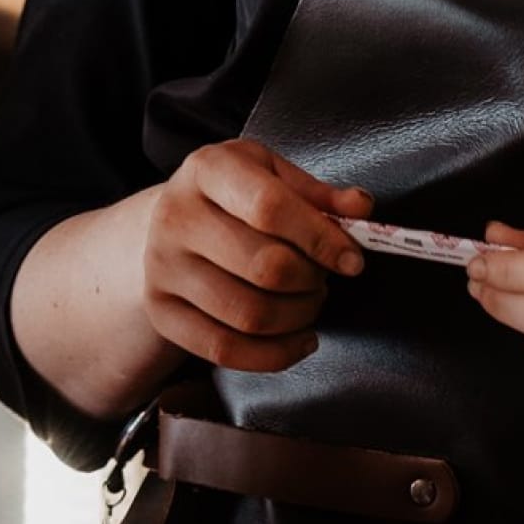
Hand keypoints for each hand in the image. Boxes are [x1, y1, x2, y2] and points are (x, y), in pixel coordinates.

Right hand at [139, 139, 372, 373]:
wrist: (167, 222)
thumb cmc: (229, 195)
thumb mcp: (270, 174)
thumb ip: (318, 194)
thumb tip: (361, 207)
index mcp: (207, 169)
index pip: (269, 207)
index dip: (320, 238)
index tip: (352, 259)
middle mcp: (177, 216)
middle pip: (264, 266)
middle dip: (311, 280)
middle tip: (323, 277)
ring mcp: (163, 268)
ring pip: (249, 314)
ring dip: (298, 317)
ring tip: (308, 301)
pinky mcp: (162, 312)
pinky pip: (226, 350)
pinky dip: (276, 355)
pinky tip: (296, 338)